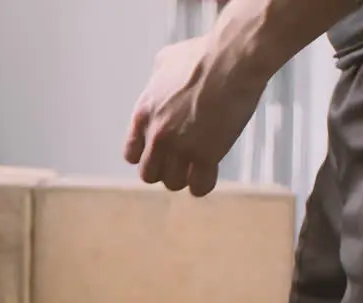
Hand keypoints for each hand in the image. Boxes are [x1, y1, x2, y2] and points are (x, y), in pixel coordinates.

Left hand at [124, 35, 268, 195]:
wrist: (231, 59)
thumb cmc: (202, 55)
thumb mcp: (167, 60)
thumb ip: (157, 77)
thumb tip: (160, 75)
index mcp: (143, 114)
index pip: (131, 154)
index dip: (146, 155)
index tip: (160, 151)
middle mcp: (157, 135)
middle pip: (149, 174)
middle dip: (164, 170)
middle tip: (180, 161)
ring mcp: (180, 147)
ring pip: (172, 183)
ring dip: (184, 178)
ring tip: (196, 167)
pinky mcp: (206, 155)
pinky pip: (198, 186)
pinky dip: (203, 185)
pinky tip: (209, 174)